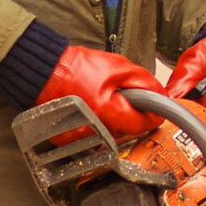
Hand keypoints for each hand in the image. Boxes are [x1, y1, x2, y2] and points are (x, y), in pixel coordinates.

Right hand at [35, 45, 163, 140]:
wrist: (45, 70)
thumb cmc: (76, 67)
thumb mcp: (117, 67)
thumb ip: (143, 82)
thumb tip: (160, 95)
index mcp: (106, 112)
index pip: (141, 125)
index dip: (153, 116)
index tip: (156, 109)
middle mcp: (92, 130)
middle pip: (126, 130)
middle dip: (130, 113)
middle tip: (124, 95)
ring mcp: (78, 137)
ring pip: (110, 133)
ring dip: (114, 119)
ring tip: (104, 98)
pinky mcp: (68, 139)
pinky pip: (93, 134)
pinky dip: (98, 122)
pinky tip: (92, 106)